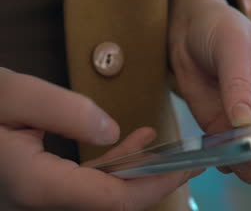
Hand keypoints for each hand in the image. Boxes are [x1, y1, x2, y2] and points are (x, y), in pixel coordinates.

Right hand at [0, 68, 202, 210]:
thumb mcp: (11, 94)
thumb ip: (63, 111)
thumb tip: (113, 132)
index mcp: (37, 184)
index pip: (114, 200)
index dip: (157, 185)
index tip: (188, 164)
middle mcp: (40, 201)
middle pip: (113, 203)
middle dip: (155, 181)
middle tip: (190, 157)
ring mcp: (39, 197)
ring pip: (102, 194)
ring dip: (138, 170)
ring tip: (164, 143)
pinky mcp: (39, 186)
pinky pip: (86, 182)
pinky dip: (114, 163)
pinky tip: (133, 140)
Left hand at [169, 0, 250, 183]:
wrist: (190, 33)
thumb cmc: (220, 29)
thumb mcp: (230, 47)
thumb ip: (237, 85)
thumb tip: (245, 126)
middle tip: (245, 156)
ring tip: (228, 158)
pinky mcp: (230, 133)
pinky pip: (238, 160)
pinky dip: (229, 165)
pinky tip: (215, 154)